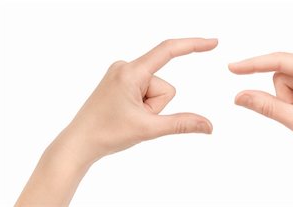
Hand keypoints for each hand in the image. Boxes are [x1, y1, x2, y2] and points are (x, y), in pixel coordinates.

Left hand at [16, 38, 217, 205]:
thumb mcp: (148, 129)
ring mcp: (122, 74)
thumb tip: (209, 125)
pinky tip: (126, 114)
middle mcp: (126, 67)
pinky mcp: (121, 82)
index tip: (213, 43)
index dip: (193, 45)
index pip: (168, 51)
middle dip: (157, 106)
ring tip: (128, 117)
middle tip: (135, 118)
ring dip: (149, 108)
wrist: (79, 143)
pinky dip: (143, 105)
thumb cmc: (106, 133)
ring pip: (156, 91)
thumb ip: (182, 124)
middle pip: (164, 86)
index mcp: (131, 72)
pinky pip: (145, 91)